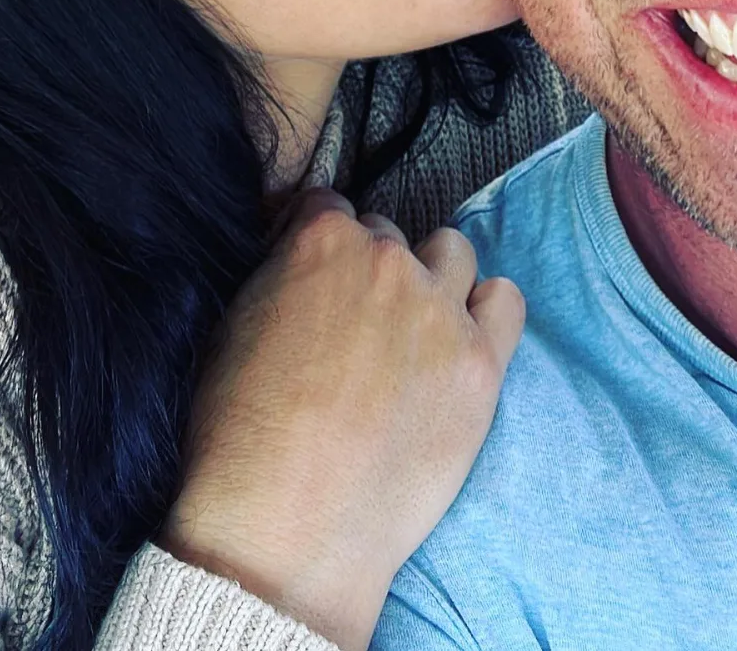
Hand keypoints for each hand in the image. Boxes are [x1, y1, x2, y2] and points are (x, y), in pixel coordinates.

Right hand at [159, 188, 524, 650]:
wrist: (286, 532)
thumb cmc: (240, 438)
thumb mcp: (231, 326)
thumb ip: (278, 271)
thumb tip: (298, 257)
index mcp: (322, 240)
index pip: (328, 205)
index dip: (313, 243)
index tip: (311, 279)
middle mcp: (388, 260)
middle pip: (387, 234)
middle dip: (369, 269)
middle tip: (354, 325)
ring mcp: (440, 309)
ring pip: (452, 251)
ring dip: (430, 276)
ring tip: (410, 329)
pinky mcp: (481, 365)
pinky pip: (505, 301)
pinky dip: (485, 310)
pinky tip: (460, 340)